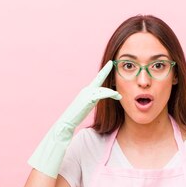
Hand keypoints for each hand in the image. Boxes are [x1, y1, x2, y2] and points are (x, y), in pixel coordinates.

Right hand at [28, 61, 120, 177]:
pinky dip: (110, 94)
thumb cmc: (75, 117)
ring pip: (103, 89)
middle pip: (100, 81)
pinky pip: (102, 94)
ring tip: (119, 96)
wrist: (66, 123)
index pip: (96, 79)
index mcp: (86, 91)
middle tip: (111, 64)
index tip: (109, 63)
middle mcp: (86, 90)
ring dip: (112, 92)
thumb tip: (97, 100)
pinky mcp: (89, 99)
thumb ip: (92, 101)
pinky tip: (117, 97)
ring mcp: (87, 94)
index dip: (103, 71)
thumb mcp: (85, 107)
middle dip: (105, 72)